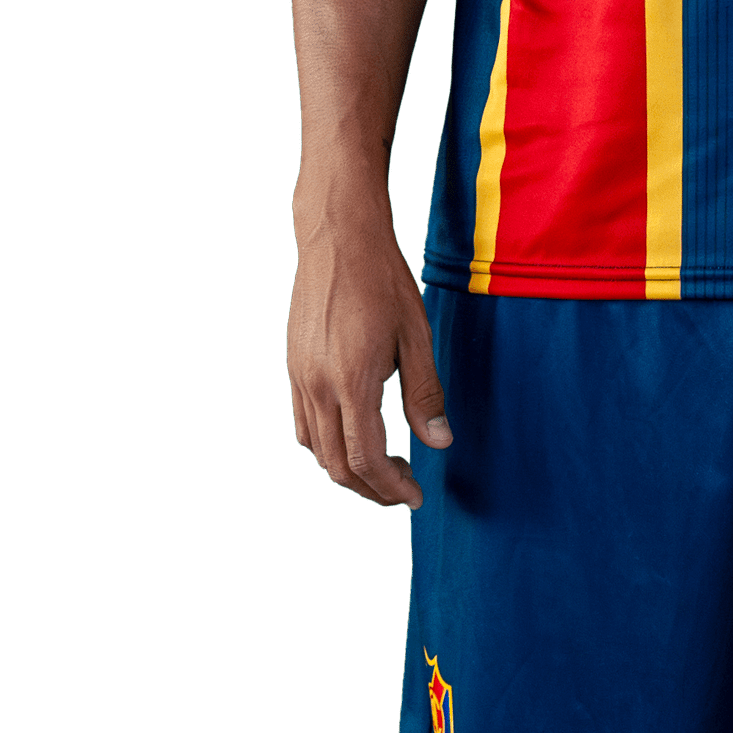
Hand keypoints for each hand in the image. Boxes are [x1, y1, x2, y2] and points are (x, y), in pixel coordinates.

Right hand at [288, 183, 451, 507]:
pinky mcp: (292, 368)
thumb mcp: (416, 335)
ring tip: (385, 466)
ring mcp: (299, 378)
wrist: (338, 236)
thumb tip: (439, 444)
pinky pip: (304, 425)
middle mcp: (317, 385)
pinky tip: (355, 434)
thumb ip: (426, 394)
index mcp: (351, 380)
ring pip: (316, 450)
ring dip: (349, 470)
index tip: (416, 496)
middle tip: (405, 488)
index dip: (392, 487)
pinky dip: (328, 445)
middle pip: (337, 465)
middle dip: (372, 488)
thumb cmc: (383, 279)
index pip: (366, 458)